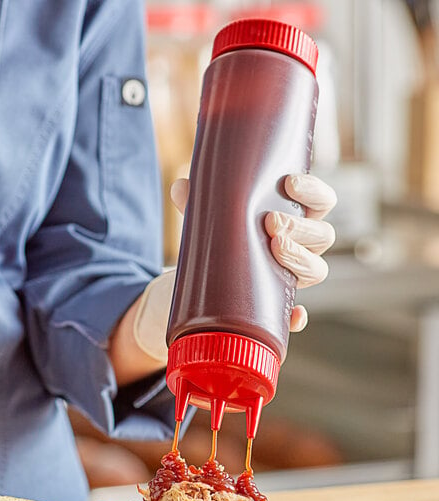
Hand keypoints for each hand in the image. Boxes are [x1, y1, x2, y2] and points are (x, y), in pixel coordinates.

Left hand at [171, 174, 336, 332]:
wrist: (203, 282)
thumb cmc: (219, 240)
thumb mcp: (209, 219)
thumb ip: (198, 203)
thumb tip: (180, 187)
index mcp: (293, 218)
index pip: (321, 202)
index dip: (313, 192)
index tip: (289, 183)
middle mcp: (301, 247)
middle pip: (322, 235)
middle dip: (300, 226)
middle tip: (270, 221)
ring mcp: (292, 276)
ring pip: (317, 269)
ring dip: (301, 258)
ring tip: (274, 247)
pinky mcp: (278, 306)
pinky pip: (297, 315)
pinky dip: (298, 315)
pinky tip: (294, 314)